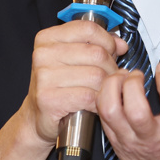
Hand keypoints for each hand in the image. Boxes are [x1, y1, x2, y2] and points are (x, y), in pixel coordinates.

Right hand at [0, 19, 125, 159]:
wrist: (38, 129)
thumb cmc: (62, 96)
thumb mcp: (74, 65)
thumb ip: (94, 47)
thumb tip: (121, 41)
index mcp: (46, 40)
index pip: (90, 29)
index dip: (109, 42)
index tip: (117, 52)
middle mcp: (42, 55)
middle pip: (98, 54)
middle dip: (112, 70)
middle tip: (111, 85)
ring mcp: (43, 78)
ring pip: (98, 76)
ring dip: (109, 90)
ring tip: (103, 99)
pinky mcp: (50, 102)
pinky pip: (91, 97)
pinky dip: (99, 105)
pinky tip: (95, 110)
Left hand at [98, 41, 159, 159]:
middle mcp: (151, 138)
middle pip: (136, 111)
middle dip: (133, 84)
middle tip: (137, 75)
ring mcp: (129, 141)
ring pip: (111, 112)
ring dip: (112, 87)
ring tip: (121, 79)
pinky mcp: (113, 141)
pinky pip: (101, 114)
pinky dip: (103, 95)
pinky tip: (113, 88)